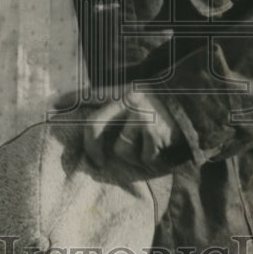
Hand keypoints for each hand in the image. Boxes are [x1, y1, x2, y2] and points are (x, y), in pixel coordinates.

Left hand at [53, 90, 186, 172]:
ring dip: (134, 156)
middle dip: (91, 149)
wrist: (199, 102)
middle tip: (97, 161)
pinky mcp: (154, 132)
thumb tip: (102, 124)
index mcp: (124, 91)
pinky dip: (151, 160)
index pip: (93, 94)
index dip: (71, 99)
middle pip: (94, 125)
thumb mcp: (143, 96)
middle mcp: (129, 100)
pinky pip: (143, 157)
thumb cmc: (167, 106)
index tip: (53, 105)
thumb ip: (122, 106)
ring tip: (147, 148)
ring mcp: (140, 116)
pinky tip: (161, 149)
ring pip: (121, 148)